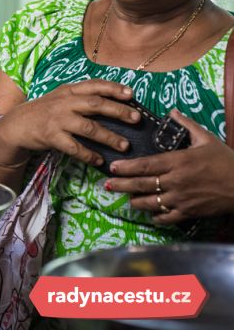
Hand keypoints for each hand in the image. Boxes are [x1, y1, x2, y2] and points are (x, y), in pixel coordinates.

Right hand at [0, 79, 139, 166]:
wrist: (16, 125)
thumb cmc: (44, 112)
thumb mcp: (60, 98)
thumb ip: (81, 98)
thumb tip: (113, 102)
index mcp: (68, 91)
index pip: (94, 85)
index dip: (114, 88)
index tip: (131, 93)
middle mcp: (64, 103)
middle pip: (95, 104)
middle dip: (118, 111)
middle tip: (137, 119)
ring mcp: (57, 120)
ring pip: (88, 127)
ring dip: (108, 137)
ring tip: (124, 145)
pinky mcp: (51, 136)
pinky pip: (74, 147)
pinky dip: (88, 154)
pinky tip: (99, 160)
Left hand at [106, 109, 233, 224]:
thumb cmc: (226, 160)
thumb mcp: (206, 139)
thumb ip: (187, 125)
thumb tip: (172, 111)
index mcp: (178, 162)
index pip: (145, 165)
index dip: (126, 168)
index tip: (112, 167)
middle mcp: (176, 181)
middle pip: (141, 185)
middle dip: (121, 185)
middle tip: (107, 185)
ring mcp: (181, 199)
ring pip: (149, 203)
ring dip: (135, 201)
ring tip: (126, 197)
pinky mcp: (188, 212)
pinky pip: (165, 217)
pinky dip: (154, 216)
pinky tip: (149, 212)